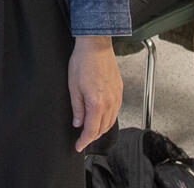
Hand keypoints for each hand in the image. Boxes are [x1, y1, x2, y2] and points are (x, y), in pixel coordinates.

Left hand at [68, 35, 121, 151]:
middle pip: (103, 128)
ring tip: (91, 131)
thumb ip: (77, 108)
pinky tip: (101, 117)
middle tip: (82, 140)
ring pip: (111, 121)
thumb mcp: (73, 87)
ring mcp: (117, 97)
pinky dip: (108, 119)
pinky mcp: (120, 91)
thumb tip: (78, 124)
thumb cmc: (82, 63)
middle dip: (92, 137)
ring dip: (101, 129)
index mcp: (97, 103)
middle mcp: (110, 103)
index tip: (78, 146)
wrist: (96, 46)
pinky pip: (116, 111)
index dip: (84, 141)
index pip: (92, 130)